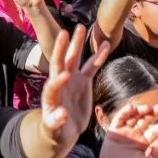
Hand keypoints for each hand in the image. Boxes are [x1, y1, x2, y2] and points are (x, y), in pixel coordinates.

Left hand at [40, 26, 110, 145]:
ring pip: (75, 58)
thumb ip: (55, 121)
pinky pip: (92, 66)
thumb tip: (61, 115)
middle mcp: (60, 82)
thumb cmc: (55, 130)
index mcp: (51, 94)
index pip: (52, 84)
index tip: (66, 76)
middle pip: (60, 62)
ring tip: (82, 27)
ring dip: (78, 44)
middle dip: (62, 48)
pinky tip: (106, 44)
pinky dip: (98, 56)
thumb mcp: (53, 129)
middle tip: (65, 33)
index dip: (58, 80)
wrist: (64, 129)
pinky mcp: (83, 81)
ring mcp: (72, 79)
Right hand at [96, 104, 157, 157]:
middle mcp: (135, 136)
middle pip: (145, 121)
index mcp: (144, 144)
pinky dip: (124, 112)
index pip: (154, 132)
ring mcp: (124, 132)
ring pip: (134, 117)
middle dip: (152, 114)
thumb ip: (155, 157)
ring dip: (140, 111)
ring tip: (146, 107)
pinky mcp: (114, 130)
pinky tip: (131, 108)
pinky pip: (119, 119)